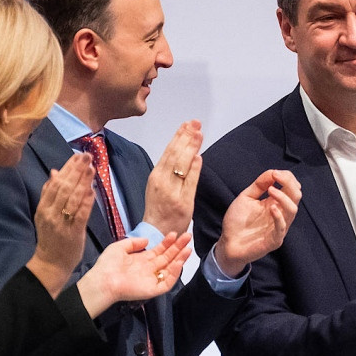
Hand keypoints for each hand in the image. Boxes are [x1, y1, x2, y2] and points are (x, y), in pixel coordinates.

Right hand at [26, 153, 94, 296]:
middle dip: (76, 170)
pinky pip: (80, 214)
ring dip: (82, 182)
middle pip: (63, 187)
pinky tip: (92, 190)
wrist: (50, 262)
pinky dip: (86, 201)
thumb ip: (50, 194)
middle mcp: (50, 213)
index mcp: (43, 207)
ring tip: (91, 168)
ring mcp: (61, 222)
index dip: (67, 168)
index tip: (77, 156)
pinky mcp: (73, 232)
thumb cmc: (52, 237)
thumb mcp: (46, 214)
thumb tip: (54, 172)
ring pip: (72, 198)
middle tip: (87, 156)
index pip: (55, 183)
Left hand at [75, 232, 192, 317]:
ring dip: (180, 258)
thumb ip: (133, 243)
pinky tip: (178, 263)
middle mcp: (149, 269)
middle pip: (168, 257)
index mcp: (141, 260)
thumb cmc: (107, 265)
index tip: (174, 234)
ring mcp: (152, 279)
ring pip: (171, 269)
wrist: (103, 281)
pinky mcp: (154, 289)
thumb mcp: (118, 247)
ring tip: (188, 248)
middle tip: (188, 237)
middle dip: (178, 247)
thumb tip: (147, 240)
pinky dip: (174, 274)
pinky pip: (168, 282)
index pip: (159, 250)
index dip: (167, 242)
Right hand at [143, 120, 202, 235]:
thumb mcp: (161, 186)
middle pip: (174, 155)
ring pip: (181, 165)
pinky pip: (189, 183)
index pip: (168, 152)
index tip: (187, 124)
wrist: (157, 233)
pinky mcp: (183, 203)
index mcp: (156, 176)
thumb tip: (186, 152)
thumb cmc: (160, 210)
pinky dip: (193, 169)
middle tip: (195, 122)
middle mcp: (162, 181)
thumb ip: (173, 170)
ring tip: (198, 133)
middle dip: (186, 137)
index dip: (178, 136)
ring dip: (190, 147)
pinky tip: (198, 156)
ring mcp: (172, 192)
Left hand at [214, 169, 301, 276]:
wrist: (228, 243)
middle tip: (276, 176)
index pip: (291, 188)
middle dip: (289, 183)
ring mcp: (279, 227)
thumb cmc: (237, 221)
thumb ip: (259, 185)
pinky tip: (272, 208)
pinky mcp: (274, 240)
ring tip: (271, 190)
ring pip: (292, 210)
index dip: (287, 178)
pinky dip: (279, 217)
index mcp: (276, 203)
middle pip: (296, 196)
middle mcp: (281, 214)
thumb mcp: (247, 197)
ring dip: (284, 198)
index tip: (275, 173)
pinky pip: (282, 228)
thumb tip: (273, 171)